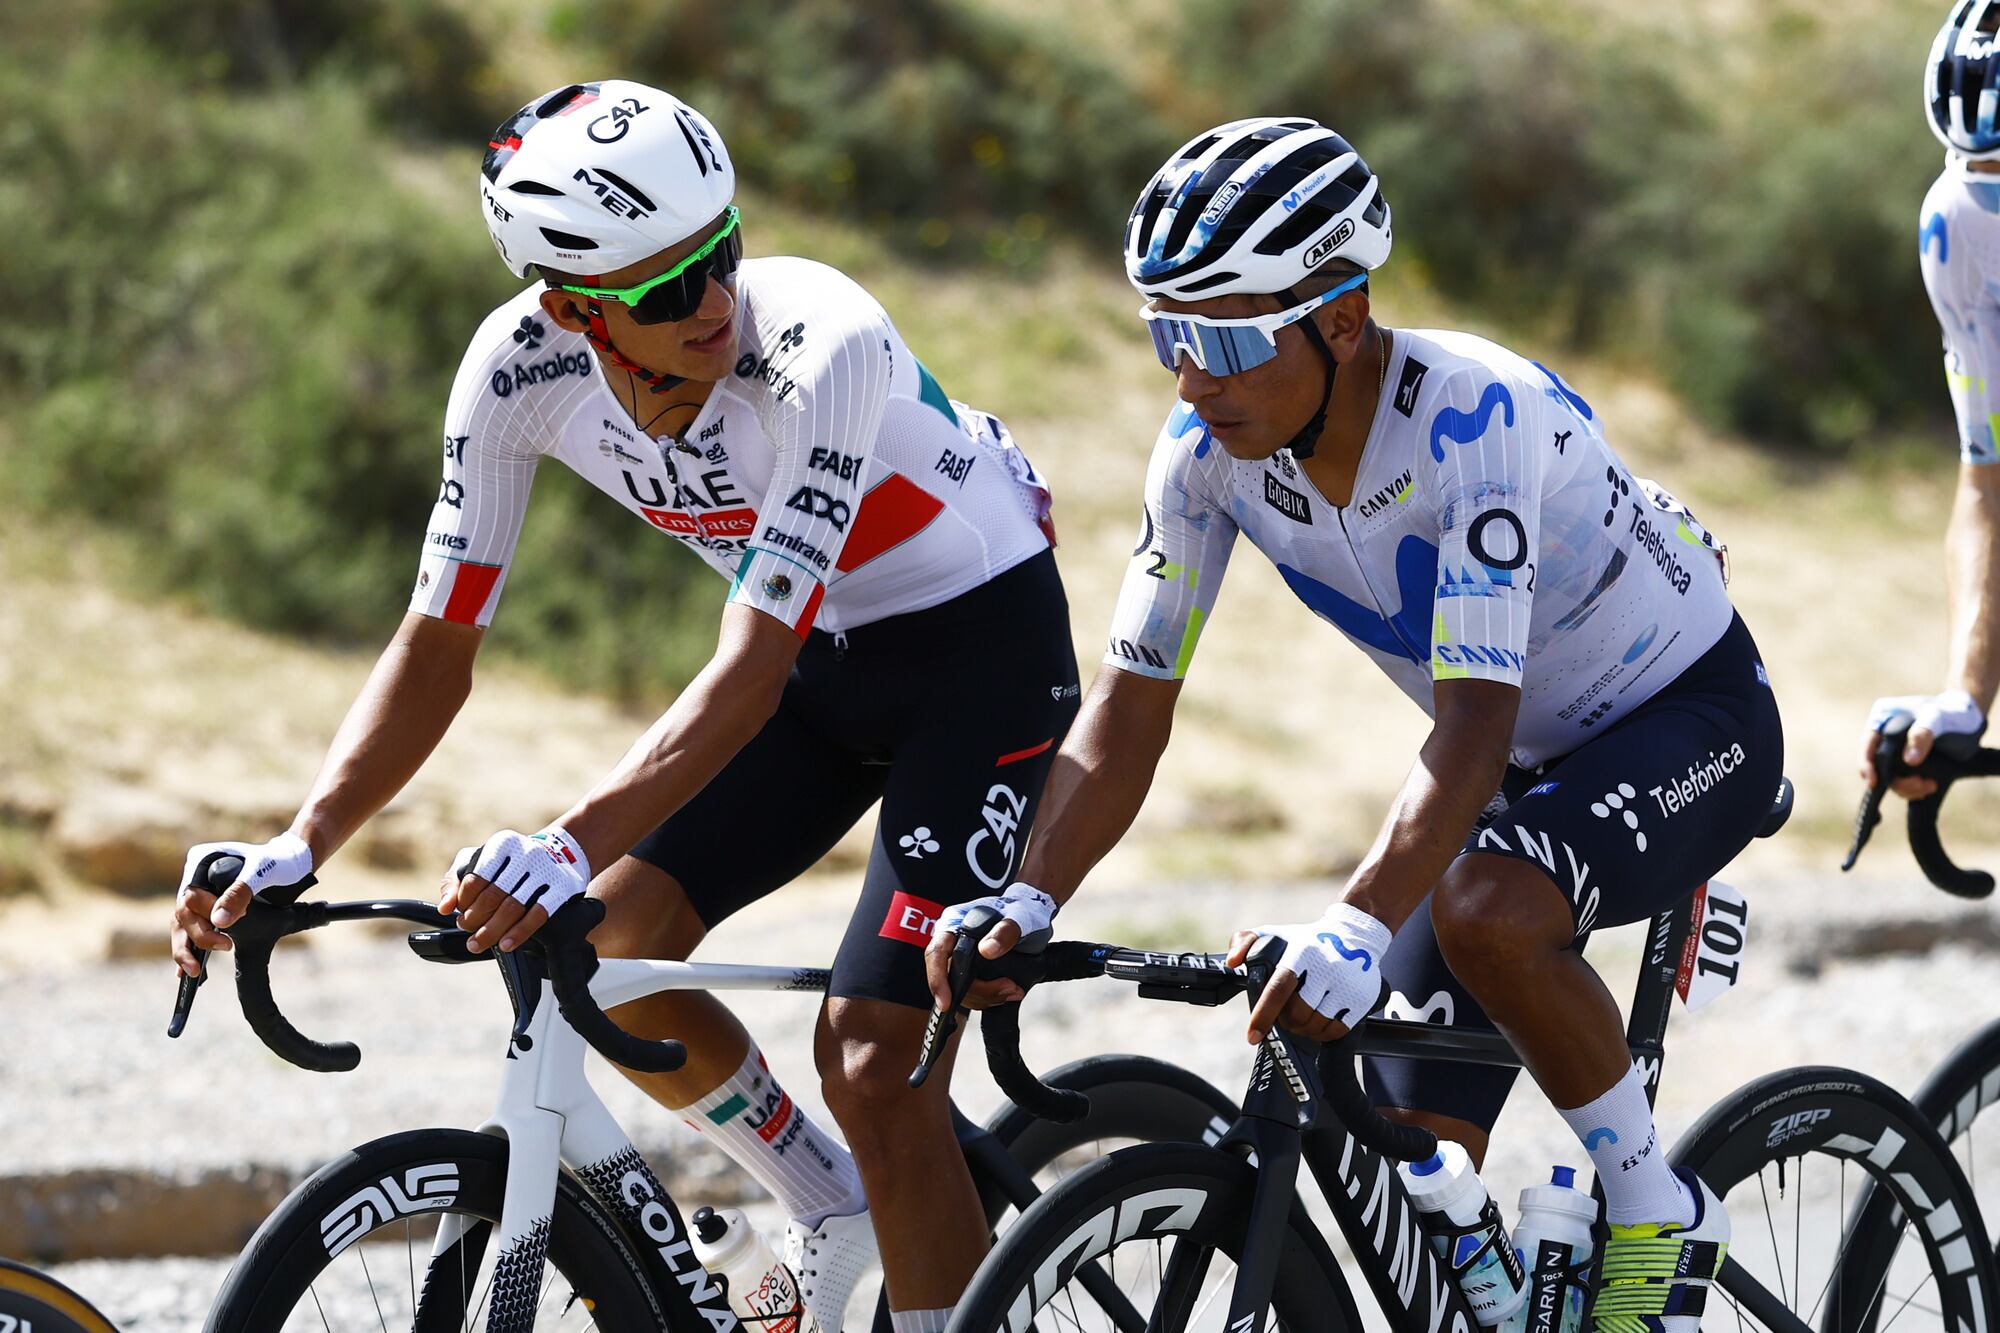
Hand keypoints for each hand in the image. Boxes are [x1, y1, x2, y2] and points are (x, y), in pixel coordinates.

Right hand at [171, 833, 314, 976]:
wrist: (293, 862)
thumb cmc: (278, 861)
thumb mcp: (262, 872)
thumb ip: (240, 894)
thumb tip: (218, 922)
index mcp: (201, 862)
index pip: (190, 896)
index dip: (206, 914)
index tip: (231, 924)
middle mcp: (197, 879)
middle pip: (183, 913)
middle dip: (194, 938)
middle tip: (211, 957)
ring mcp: (203, 894)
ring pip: (184, 924)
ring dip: (186, 948)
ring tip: (193, 971)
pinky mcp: (211, 909)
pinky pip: (195, 929)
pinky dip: (191, 948)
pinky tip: (186, 969)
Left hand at [441, 827, 590, 953]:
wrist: (562, 852)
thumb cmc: (511, 861)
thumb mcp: (481, 859)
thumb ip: (456, 881)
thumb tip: (444, 907)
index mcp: (502, 844)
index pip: (474, 880)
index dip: (464, 903)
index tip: (460, 914)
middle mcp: (524, 854)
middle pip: (492, 897)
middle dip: (474, 920)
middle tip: (468, 931)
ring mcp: (545, 871)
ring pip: (513, 908)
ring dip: (492, 931)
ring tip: (478, 943)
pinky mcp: (561, 887)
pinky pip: (538, 915)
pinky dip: (519, 932)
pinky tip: (506, 944)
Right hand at [925, 883, 1058, 1010]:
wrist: (1034, 916)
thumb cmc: (1023, 910)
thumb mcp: (1019, 917)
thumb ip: (1004, 932)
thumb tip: (987, 950)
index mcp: (954, 923)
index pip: (936, 953)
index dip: (938, 979)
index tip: (947, 1002)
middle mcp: (953, 942)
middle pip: (949, 978)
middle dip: (978, 991)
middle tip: (1008, 989)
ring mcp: (962, 960)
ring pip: (962, 991)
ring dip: (988, 997)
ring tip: (1014, 989)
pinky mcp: (974, 973)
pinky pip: (973, 994)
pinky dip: (991, 999)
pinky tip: (1008, 992)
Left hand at [1225, 902, 1391, 1044]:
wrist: (1355, 934)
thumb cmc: (1307, 940)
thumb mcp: (1274, 932)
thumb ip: (1245, 941)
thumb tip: (1234, 962)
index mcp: (1301, 953)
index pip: (1279, 989)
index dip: (1264, 1015)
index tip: (1252, 1036)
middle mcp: (1326, 968)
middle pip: (1297, 1014)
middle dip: (1285, 1022)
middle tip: (1284, 1017)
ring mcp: (1346, 984)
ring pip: (1316, 1026)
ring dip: (1304, 1029)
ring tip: (1302, 1018)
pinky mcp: (1362, 998)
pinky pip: (1337, 1030)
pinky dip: (1323, 1034)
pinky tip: (1319, 1022)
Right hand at [1860, 691, 1985, 799]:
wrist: (1967, 717)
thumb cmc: (1951, 711)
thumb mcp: (1937, 718)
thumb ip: (1923, 735)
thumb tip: (1910, 760)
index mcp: (1883, 718)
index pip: (1868, 743)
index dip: (1867, 764)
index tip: (1874, 782)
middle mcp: (1884, 735)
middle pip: (1877, 763)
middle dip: (1895, 780)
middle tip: (1919, 785)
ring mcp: (1895, 750)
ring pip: (1890, 775)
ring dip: (1906, 787)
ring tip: (1929, 786)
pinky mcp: (1906, 762)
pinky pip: (1902, 779)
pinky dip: (1913, 788)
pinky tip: (1928, 786)